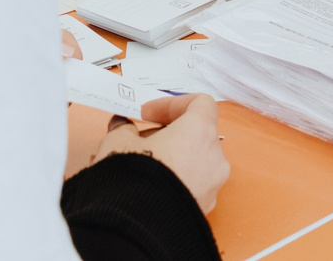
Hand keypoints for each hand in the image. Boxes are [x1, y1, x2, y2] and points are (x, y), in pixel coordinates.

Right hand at [93, 93, 230, 212]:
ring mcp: (212, 186)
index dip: (171, 104)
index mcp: (200, 132)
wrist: (136, 228)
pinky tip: (144, 186)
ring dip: (169, 158)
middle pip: (196, 134)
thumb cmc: (135, 179)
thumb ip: (123, 129)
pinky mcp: (203, 209)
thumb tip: (122, 128)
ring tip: (136, 166)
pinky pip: (190, 185)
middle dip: (166, 134)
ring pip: (193, 162)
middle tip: (137, 140)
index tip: (147, 113)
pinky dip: (172, 180)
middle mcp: (214, 158)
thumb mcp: (118, 142)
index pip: (200, 103)